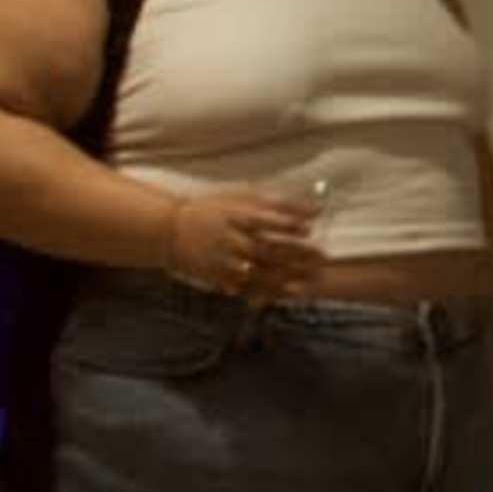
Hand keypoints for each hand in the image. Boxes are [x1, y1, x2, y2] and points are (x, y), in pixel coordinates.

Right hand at [163, 190, 319, 300]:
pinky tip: (288, 294)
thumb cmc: (212, 210)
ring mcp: (223, 260)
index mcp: (234, 216)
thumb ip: (278, 203)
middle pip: (266, 248)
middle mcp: (230, 239)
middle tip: (321, 258)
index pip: (264, 220)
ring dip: (285, 277)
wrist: (171, 230)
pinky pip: (245, 288)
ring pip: (258, 272)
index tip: (309, 229)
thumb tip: (316, 208)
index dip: (286, 225)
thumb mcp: (240, 197)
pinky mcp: (219, 277)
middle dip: (295, 255)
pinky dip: (267, 292)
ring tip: (309, 280)